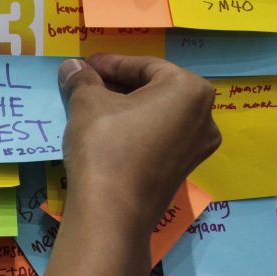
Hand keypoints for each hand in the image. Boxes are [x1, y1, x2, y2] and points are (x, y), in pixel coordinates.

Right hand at [58, 54, 220, 232]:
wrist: (112, 211)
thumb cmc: (106, 145)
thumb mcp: (87, 103)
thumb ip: (82, 80)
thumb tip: (71, 66)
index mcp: (190, 90)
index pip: (145, 66)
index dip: (111, 63)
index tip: (86, 65)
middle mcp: (204, 117)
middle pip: (155, 90)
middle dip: (119, 86)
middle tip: (87, 85)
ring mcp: (196, 148)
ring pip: (157, 116)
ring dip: (126, 109)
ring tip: (93, 108)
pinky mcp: (181, 172)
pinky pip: (158, 139)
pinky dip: (135, 131)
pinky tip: (107, 134)